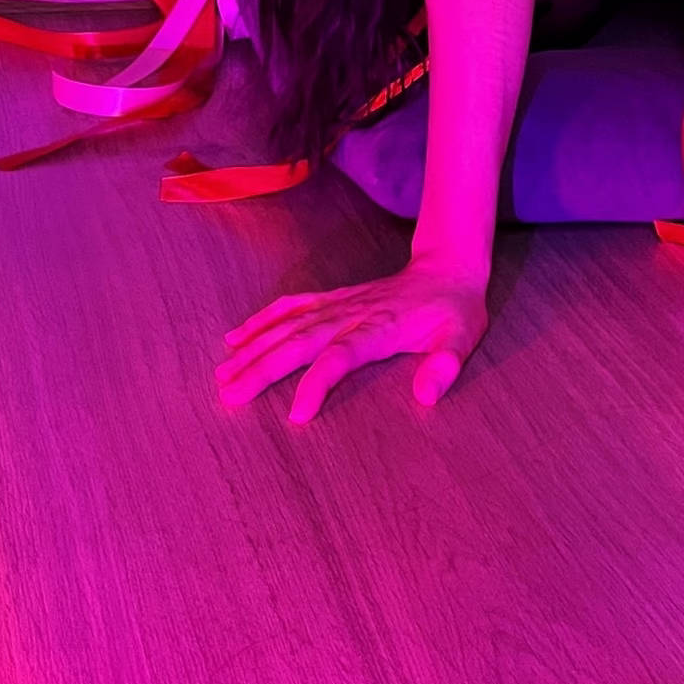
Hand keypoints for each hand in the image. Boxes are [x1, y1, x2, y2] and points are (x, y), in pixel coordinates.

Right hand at [216, 255, 488, 420]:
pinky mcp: (332, 299)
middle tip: (230, 395)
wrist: (447, 268)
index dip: (317, 382)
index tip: (296, 414)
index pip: (341, 356)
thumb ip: (444, 365)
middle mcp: (351, 314)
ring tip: (223, 374)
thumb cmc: (453, 310)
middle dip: (262, 368)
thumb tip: (426, 396)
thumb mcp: (461, 338)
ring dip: (253, 348)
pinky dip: (261, 321)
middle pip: (300, 342)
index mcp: (380, 328)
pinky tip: (235, 338)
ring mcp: (338, 304)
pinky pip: (291, 308)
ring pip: (287, 325)